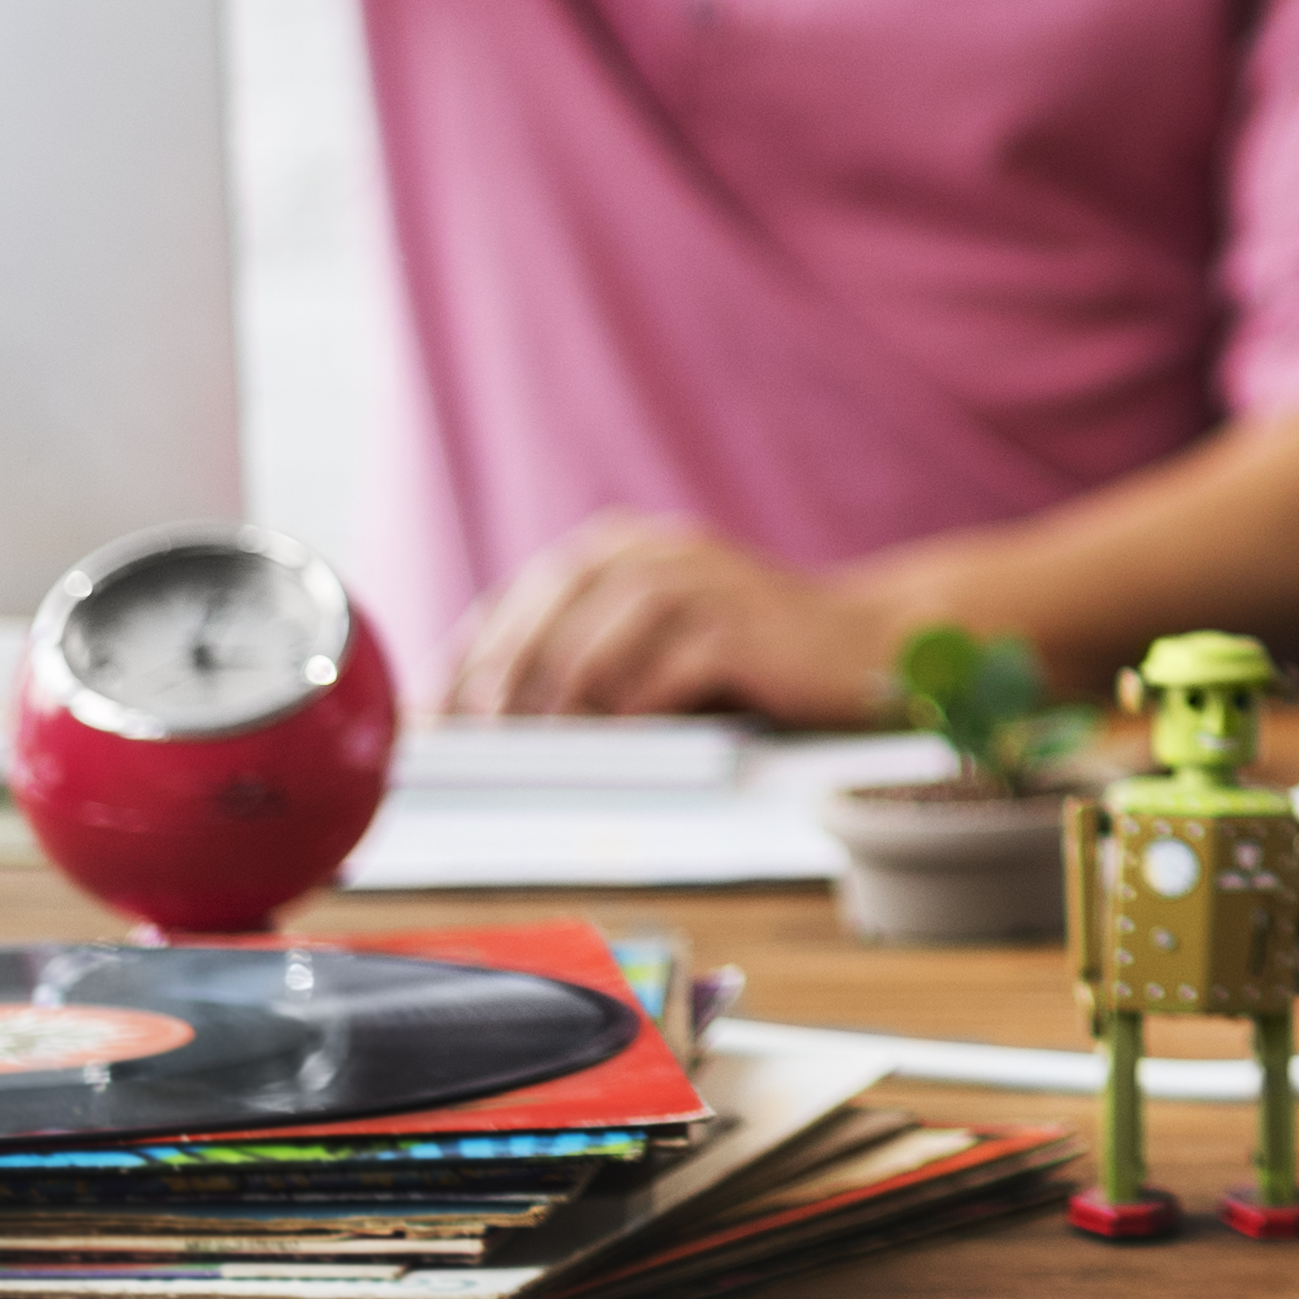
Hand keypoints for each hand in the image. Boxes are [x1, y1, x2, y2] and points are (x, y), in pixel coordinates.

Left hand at [447, 512, 919, 723]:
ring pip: (594, 642)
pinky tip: (610, 750)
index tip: (433, 720)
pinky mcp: (738, 629)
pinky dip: (625, 716)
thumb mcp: (655, 636)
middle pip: (546, 612)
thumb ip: (582, 652)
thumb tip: (478, 716)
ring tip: (531, 752)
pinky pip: (660, 675)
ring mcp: (700, 584)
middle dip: (497, 681)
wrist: (865, 641)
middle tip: (471, 741)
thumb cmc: (747, 652)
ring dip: (553, 702)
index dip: (467, 659)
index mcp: (622, 545)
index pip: (519, 599)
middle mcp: (656, 551)